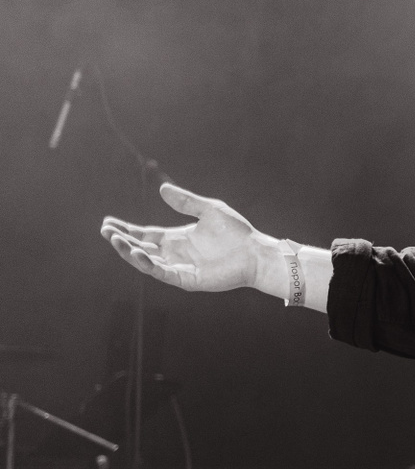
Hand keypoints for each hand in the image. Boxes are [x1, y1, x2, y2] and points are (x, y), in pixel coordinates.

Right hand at [100, 182, 276, 293]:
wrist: (256, 252)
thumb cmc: (237, 233)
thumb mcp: (209, 210)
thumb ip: (186, 202)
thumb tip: (163, 188)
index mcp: (177, 238)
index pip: (145, 234)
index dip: (126, 229)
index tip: (108, 223)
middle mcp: (175, 254)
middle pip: (140, 247)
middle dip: (122, 240)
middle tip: (105, 231)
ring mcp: (180, 267)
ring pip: (147, 262)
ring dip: (130, 252)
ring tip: (116, 241)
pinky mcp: (188, 279)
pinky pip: (163, 273)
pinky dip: (149, 265)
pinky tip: (138, 254)